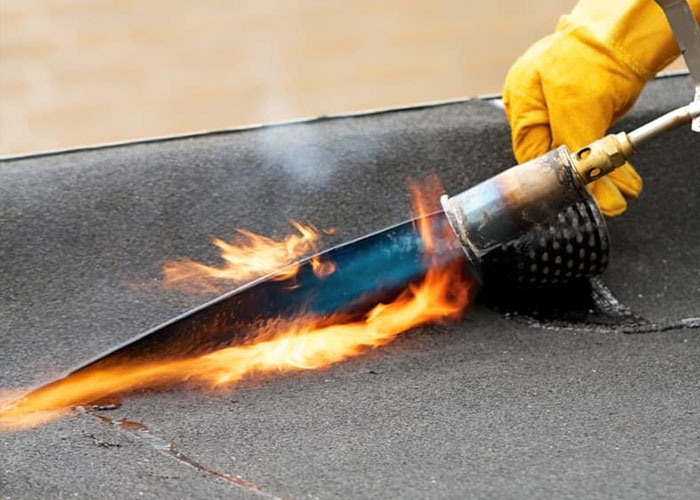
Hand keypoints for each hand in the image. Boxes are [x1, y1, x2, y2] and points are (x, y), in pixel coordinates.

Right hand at [503, 19, 644, 215]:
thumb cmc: (590, 56)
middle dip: (581, 182)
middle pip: (554, 159)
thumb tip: (584, 189)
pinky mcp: (582, 114)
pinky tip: (620, 177)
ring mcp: (559, 111)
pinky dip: (606, 162)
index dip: (552, 179)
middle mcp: (536, 110)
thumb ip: (577, 152)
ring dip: (600, 176)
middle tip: (604, 200)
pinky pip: (590, 146)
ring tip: (619, 192)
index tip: (573, 197)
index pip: (530, 156)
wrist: (621, 36)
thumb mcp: (576, 109)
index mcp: (520, 104)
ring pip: (575, 156)